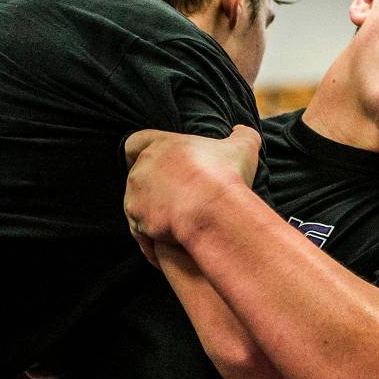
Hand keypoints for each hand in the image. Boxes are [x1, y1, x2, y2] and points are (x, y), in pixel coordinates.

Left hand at [123, 125, 260, 266]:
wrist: (213, 211)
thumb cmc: (227, 175)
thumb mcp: (243, 147)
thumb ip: (242, 135)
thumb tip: (241, 130)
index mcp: (160, 145)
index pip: (135, 143)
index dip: (139, 153)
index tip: (153, 164)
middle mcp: (141, 169)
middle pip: (138, 178)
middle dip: (153, 189)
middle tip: (176, 201)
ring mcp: (135, 197)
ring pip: (138, 207)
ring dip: (154, 216)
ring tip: (178, 229)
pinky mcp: (138, 223)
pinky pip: (142, 235)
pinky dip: (154, 243)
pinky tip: (173, 248)